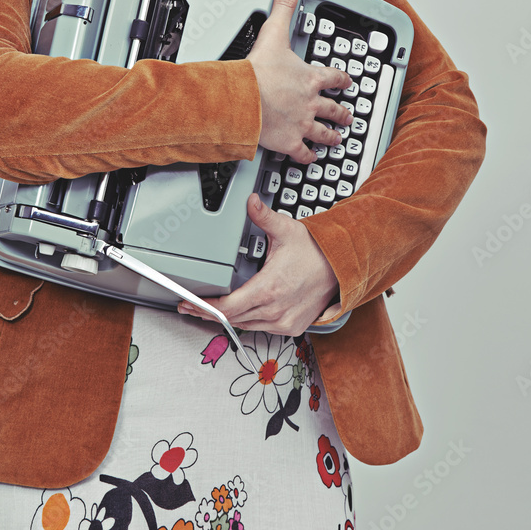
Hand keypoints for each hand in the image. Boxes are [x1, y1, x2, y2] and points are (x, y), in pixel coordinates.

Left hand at [178, 193, 340, 335]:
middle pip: (232, 319)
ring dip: (227, 318)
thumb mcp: (286, 230)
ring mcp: (284, 321)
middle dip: (208, 313)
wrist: (341, 268)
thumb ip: (263, 216)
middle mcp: (275, 309)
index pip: (228, 307)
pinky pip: (261, 328)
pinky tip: (237, 313)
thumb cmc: (315, 252)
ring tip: (208, 310)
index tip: (190, 304)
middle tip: (189, 307)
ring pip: (245, 325)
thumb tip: (250, 201)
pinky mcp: (291, 327)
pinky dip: (247, 321)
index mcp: (269, 288)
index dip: (205, 307)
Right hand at [247, 0, 352, 163]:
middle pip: (334, 110)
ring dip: (332, 137)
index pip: (334, 78)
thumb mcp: (274, 31)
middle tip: (349, 117)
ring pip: (323, 134)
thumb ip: (284, 5)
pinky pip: (303, 153)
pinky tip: (310, 158)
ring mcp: (302, 124)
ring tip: (337, 140)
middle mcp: (311, 103)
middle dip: (343, 113)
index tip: (348, 82)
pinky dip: (307, 157)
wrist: (244, 99)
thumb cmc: (258, 72)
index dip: (343, 80)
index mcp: (310, 78)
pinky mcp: (289, 142)